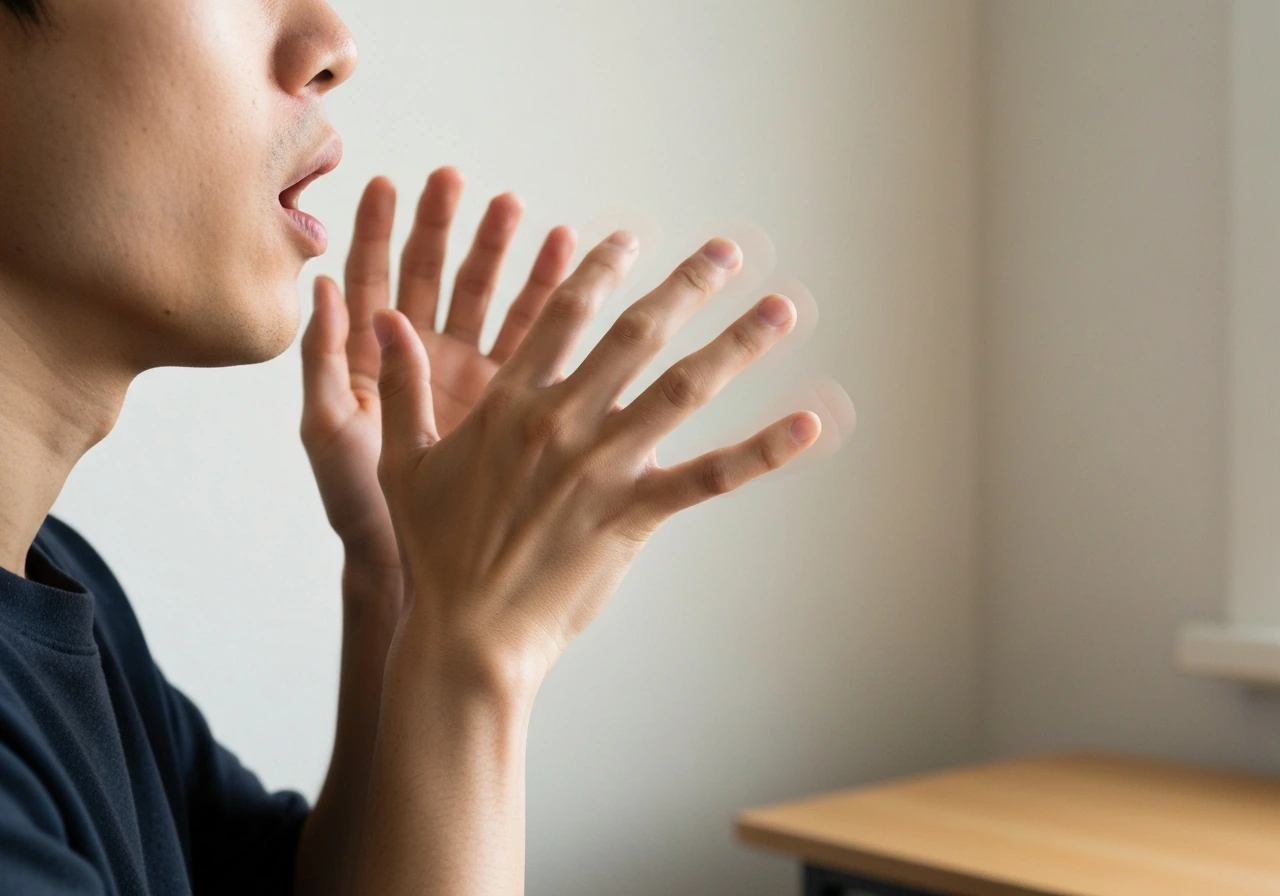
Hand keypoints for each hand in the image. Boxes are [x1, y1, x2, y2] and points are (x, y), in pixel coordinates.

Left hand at [299, 168, 576, 571]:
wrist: (410, 556)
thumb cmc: (357, 501)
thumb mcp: (326, 428)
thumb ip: (321, 359)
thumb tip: (321, 286)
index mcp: (369, 356)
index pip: (371, 276)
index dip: (377, 230)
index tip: (387, 183)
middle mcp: (418, 353)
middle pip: (431, 273)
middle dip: (444, 225)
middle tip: (456, 181)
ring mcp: (465, 370)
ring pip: (483, 295)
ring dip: (498, 250)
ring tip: (515, 207)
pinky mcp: (508, 392)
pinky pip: (529, 333)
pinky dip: (544, 294)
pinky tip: (560, 256)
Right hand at [371, 231, 820, 695]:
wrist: (469, 632)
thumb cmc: (435, 550)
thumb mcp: (404, 461)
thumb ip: (404, 385)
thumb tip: (382, 318)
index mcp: (510, 400)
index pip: (566, 312)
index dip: (602, 266)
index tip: (631, 238)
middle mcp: (563, 420)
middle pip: (638, 333)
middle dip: (688, 285)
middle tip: (729, 251)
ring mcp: (603, 466)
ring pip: (683, 389)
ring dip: (738, 344)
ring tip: (783, 310)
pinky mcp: (634, 515)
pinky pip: (710, 476)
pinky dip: (762, 450)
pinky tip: (808, 425)